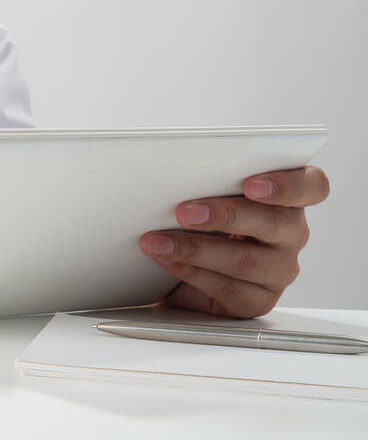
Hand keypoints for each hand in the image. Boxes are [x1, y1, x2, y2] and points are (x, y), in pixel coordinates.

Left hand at [139, 166, 329, 317]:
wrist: (183, 268)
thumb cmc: (204, 220)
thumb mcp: (211, 195)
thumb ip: (210, 182)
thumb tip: (173, 173)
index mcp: (287, 199)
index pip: (311, 186)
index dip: (288, 185)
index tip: (252, 184)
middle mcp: (290, 234)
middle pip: (275, 222)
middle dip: (225, 215)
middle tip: (185, 212)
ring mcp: (279, 269)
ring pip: (247, 261)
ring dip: (196, 249)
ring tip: (161, 242)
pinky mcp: (259, 299)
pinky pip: (230, 289)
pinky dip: (193, 273)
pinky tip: (169, 262)